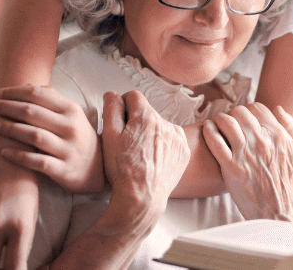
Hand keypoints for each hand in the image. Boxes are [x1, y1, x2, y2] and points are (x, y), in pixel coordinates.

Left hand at [0, 85, 105, 192]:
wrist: (99, 169)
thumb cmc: (78, 137)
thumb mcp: (72, 115)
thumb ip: (52, 99)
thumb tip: (26, 85)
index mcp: (71, 110)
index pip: (37, 94)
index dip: (13, 92)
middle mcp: (70, 127)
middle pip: (31, 112)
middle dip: (4, 107)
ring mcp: (68, 149)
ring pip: (32, 135)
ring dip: (8, 129)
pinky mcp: (63, 170)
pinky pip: (37, 162)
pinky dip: (18, 156)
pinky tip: (3, 152)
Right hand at [101, 90, 189, 223]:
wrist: (142, 198)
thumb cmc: (122, 169)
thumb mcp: (109, 137)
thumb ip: (111, 109)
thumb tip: (113, 94)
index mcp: (146, 117)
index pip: (133, 96)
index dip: (122, 107)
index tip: (119, 122)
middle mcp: (166, 123)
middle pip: (147, 112)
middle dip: (136, 122)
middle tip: (128, 143)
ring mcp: (178, 138)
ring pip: (160, 125)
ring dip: (151, 133)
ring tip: (141, 153)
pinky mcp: (184, 151)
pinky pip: (172, 138)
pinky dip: (163, 144)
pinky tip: (153, 158)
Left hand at [203, 103, 292, 221]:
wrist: (276, 210)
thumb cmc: (286, 182)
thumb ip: (290, 127)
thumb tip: (278, 108)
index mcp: (277, 135)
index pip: (257, 108)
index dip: (248, 111)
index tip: (243, 119)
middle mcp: (261, 141)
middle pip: (240, 112)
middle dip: (233, 115)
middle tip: (229, 123)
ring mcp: (245, 153)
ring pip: (226, 122)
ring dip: (218, 120)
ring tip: (216, 124)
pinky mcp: (231, 166)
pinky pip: (215, 141)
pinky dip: (209, 131)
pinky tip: (207, 129)